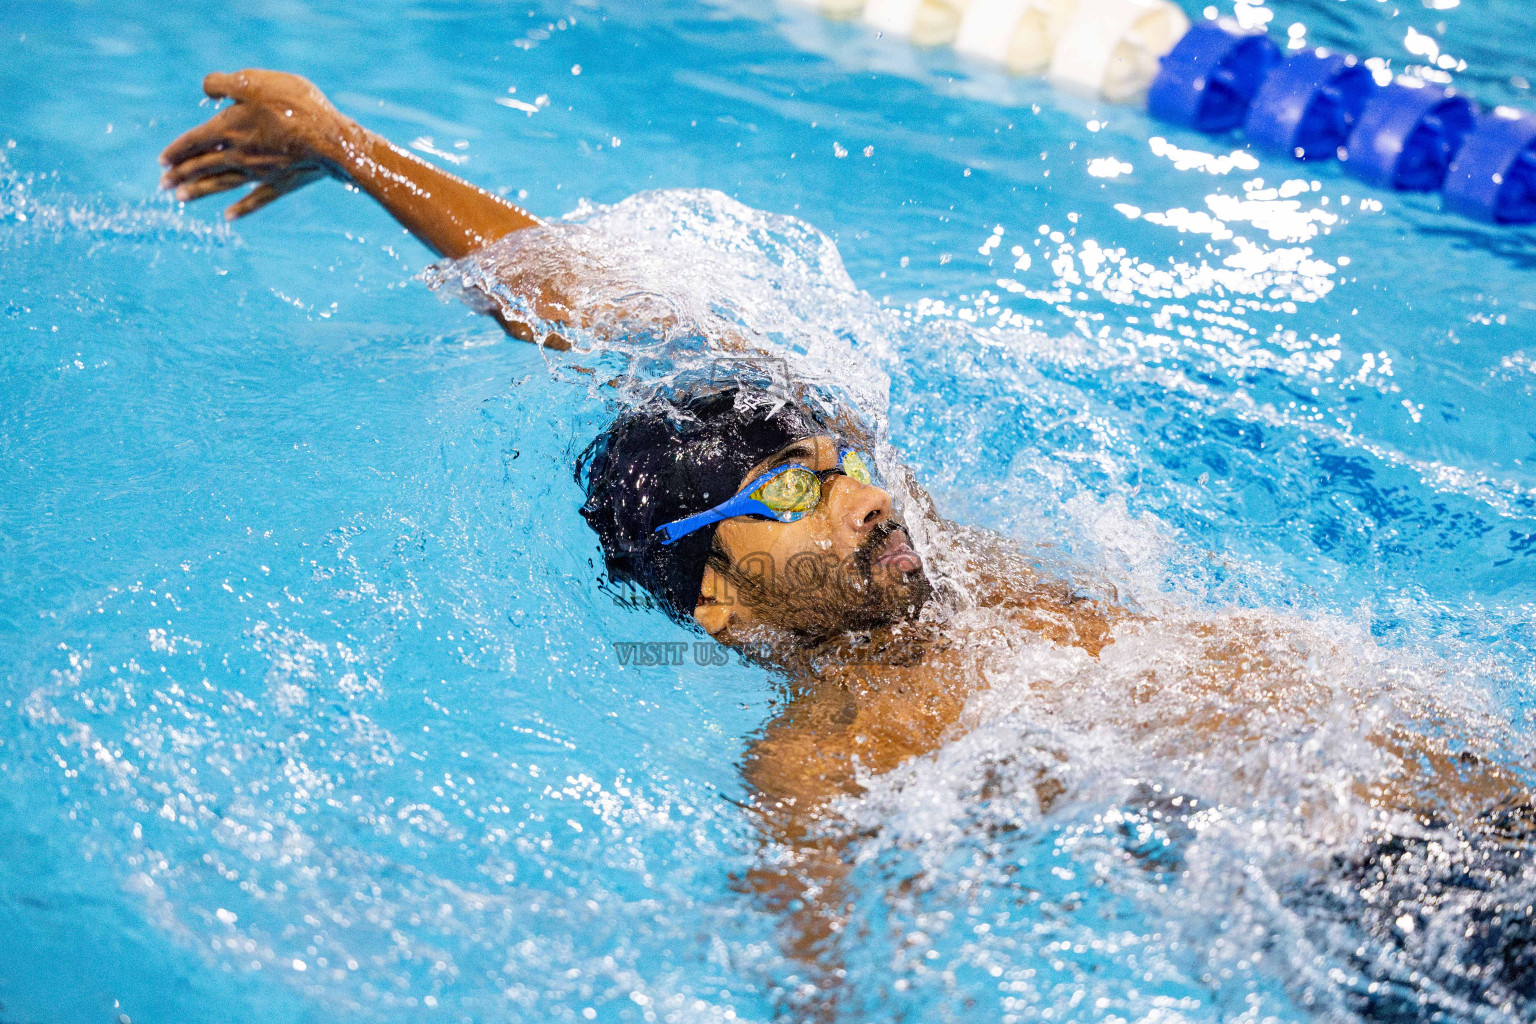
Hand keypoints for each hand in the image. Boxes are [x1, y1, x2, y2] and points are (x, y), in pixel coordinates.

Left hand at [159, 69, 356, 219]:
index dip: (175, 150)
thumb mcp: (256, 82)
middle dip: (180, 175)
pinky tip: (228, 217)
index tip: (161, 161)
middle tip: (162, 185)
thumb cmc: (294, 106)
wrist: (331, 141)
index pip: (193, 141)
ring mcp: (259, 173)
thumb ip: (224, 84)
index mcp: (229, 128)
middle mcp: (238, 154)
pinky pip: (255, 200)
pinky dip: (240, 209)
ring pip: (221, 184)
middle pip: (202, 166)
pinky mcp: (281, 184)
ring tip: (180, 199)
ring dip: (199, 192)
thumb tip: (206, 90)